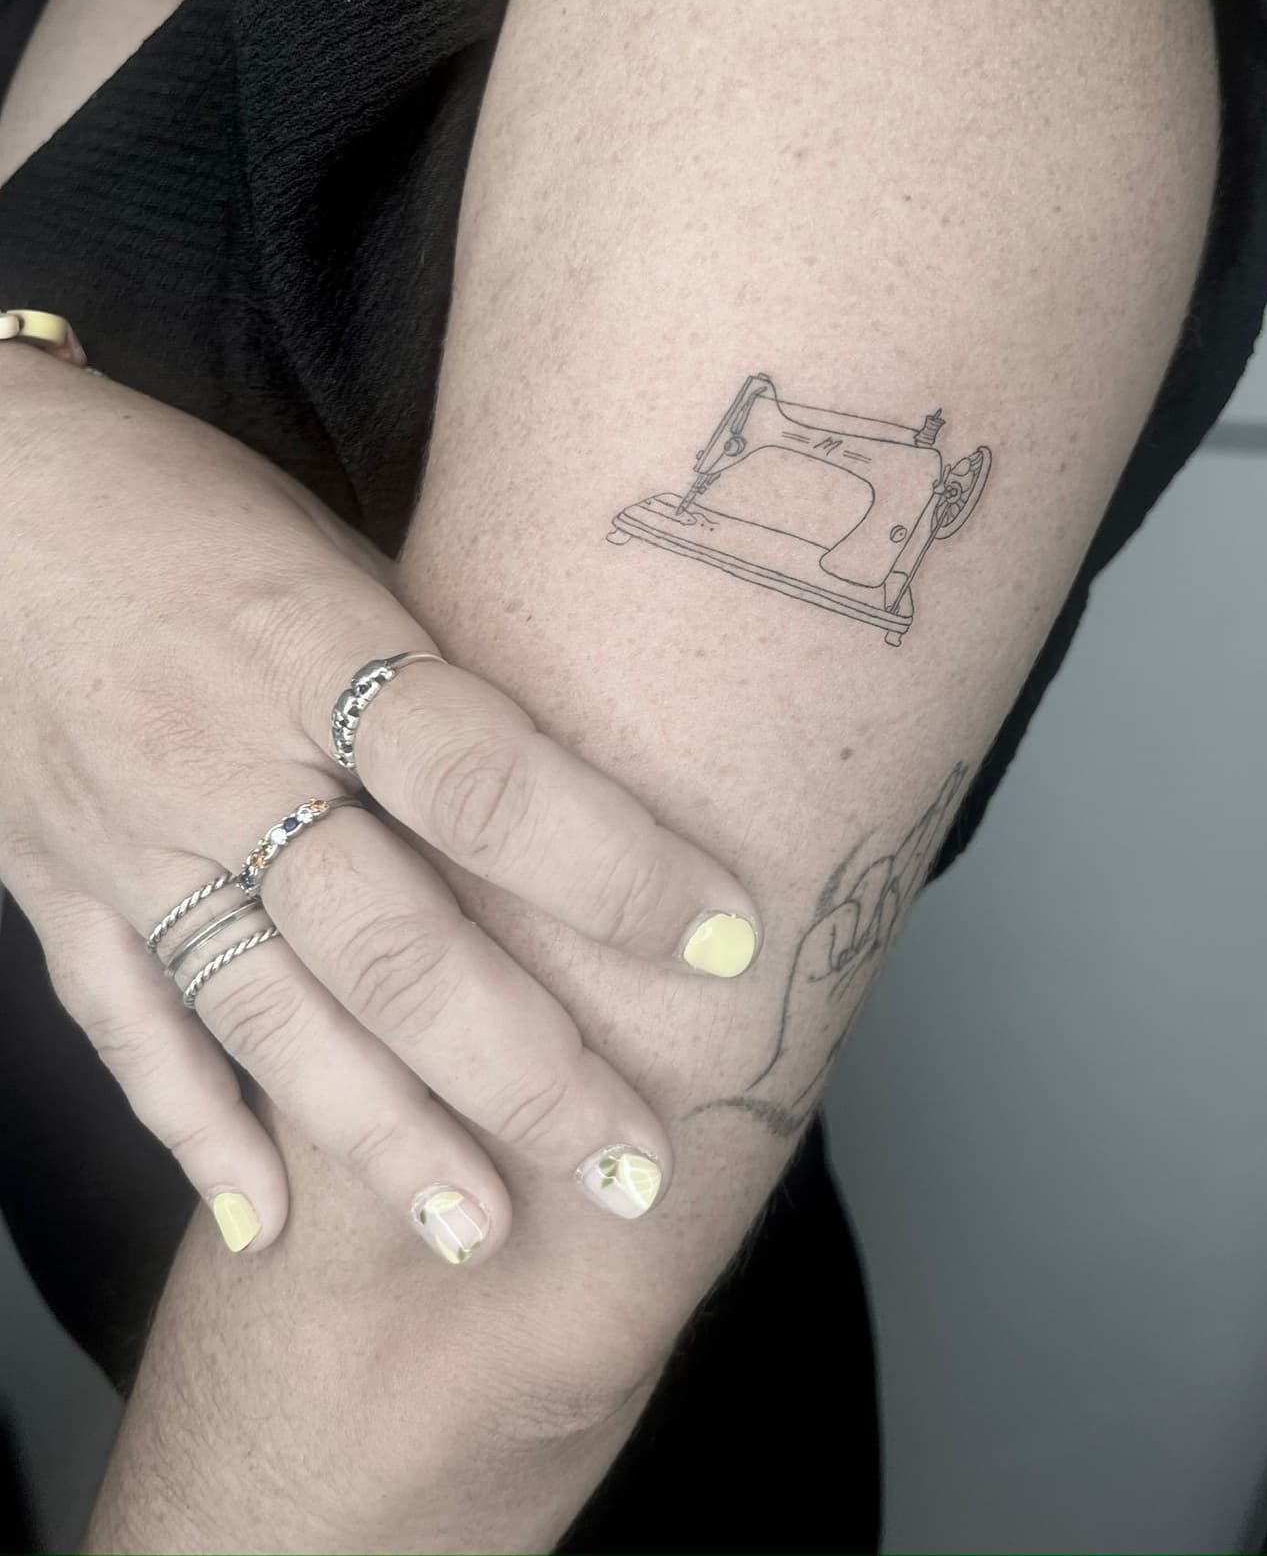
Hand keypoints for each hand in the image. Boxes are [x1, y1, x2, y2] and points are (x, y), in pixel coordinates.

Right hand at [0, 346, 760, 1262]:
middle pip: (390, 943)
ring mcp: (130, 839)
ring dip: (384, 1141)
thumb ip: (432, 679)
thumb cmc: (185, 504)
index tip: (727, 940)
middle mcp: (224, 758)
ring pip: (270, 1018)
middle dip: (522, 1069)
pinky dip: (197, 1133)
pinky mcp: (56, 888)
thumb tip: (568, 796)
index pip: (484, 780)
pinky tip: (271, 1224)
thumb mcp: (334, 554)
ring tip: (485, 1233)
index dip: (613, 868)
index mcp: (313, 646)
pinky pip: (130, 1030)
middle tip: (630, 1162)